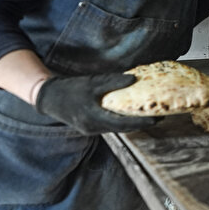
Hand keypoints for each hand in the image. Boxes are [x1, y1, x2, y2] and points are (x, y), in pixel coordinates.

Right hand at [34, 73, 160, 134]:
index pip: (123, 123)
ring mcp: (91, 130)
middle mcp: (93, 128)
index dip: (141, 122)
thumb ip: (112, 82)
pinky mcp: (90, 128)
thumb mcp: (92, 83)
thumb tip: (134, 79)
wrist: (49, 97)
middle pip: (123, 128)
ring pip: (117, 129)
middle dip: (141, 124)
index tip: (157, 118)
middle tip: (160, 117)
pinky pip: (110, 126)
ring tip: (149, 116)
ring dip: (132, 124)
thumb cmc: (70, 89)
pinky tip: (131, 115)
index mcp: (94, 118)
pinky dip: (122, 121)